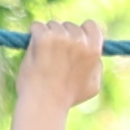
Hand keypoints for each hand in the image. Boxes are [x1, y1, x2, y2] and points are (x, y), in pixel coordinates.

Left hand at [15, 15, 108, 129]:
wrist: (44, 104)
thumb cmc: (67, 98)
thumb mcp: (93, 86)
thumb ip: (96, 67)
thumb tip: (96, 56)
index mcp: (93, 50)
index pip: (91, 25)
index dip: (81, 32)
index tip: (72, 42)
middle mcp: (79, 41)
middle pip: (69, 25)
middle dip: (61, 36)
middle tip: (54, 56)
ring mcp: (61, 38)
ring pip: (52, 25)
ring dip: (46, 36)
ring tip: (44, 58)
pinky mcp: (43, 38)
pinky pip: (36, 27)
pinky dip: (33, 36)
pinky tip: (34, 52)